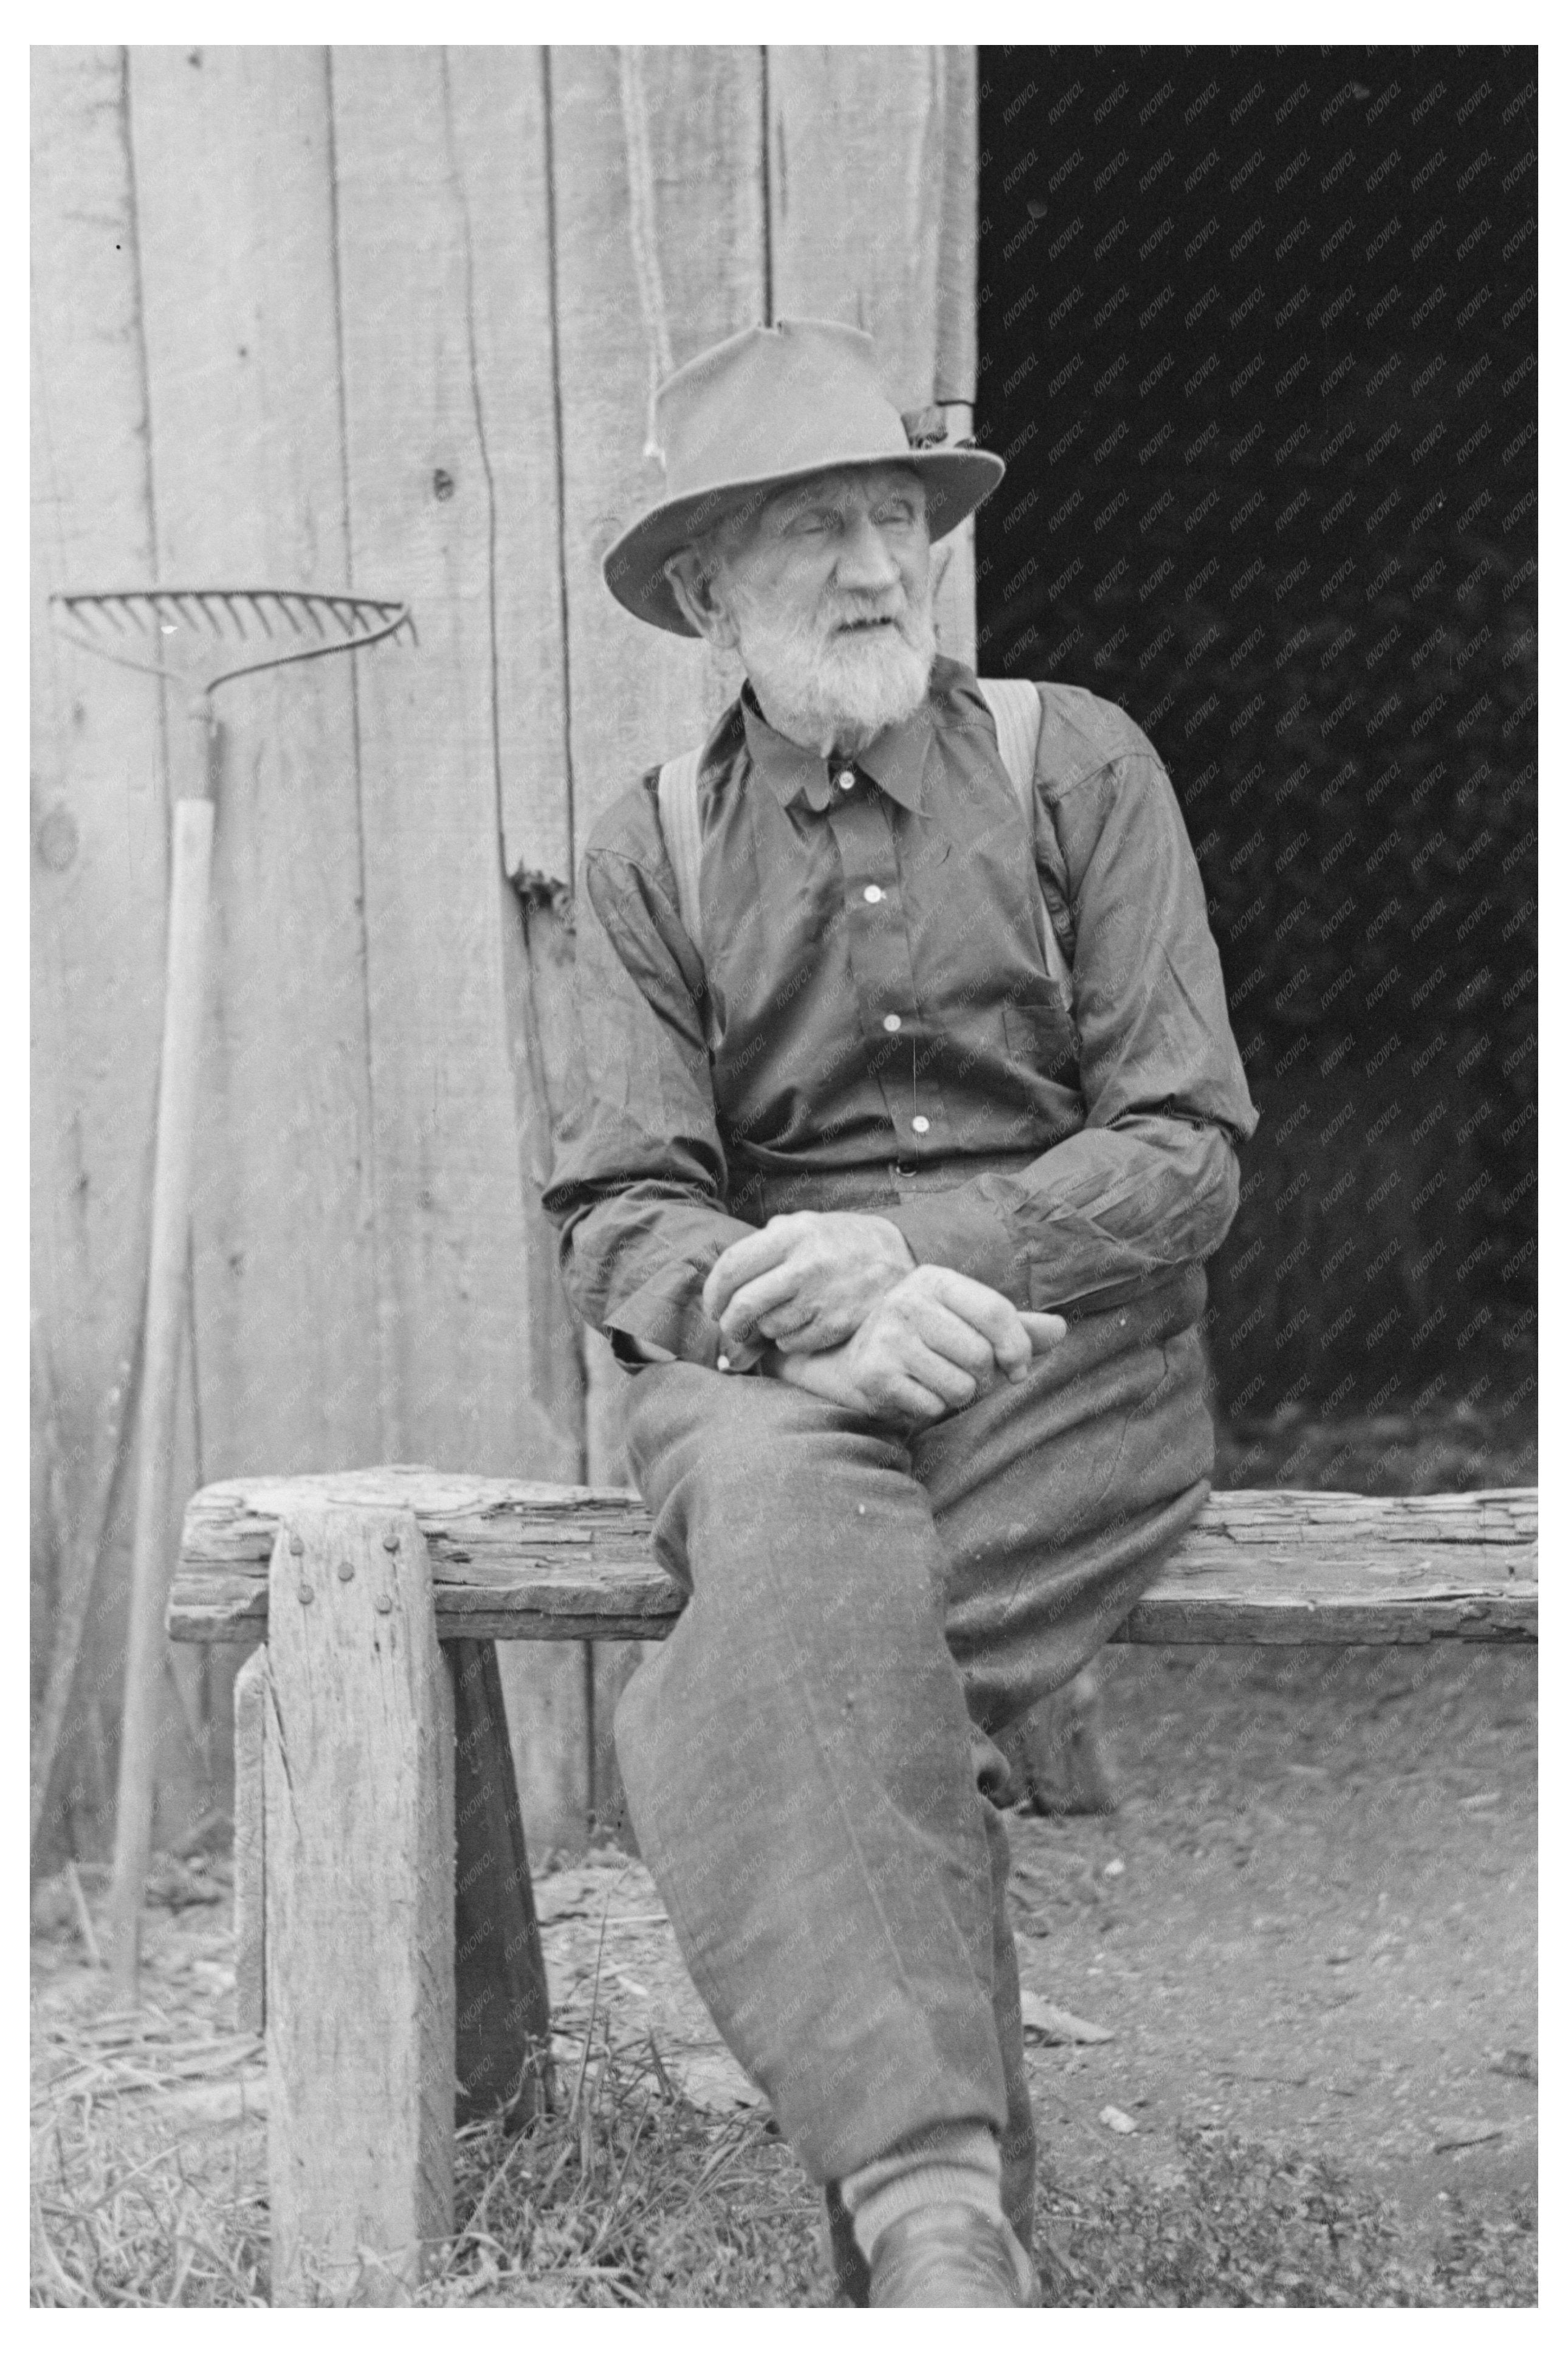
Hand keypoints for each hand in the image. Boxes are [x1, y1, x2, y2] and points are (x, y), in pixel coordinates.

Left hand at [702, 1211, 916, 1355]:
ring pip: (768, 1328)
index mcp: (792, 1235)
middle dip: (730, 1322)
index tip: (713, 1305)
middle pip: (744, 1305)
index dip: (713, 1291)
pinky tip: (801, 1324)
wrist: (898, 1257)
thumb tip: (724, 1280)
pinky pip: (793, 1343)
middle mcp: (806, 1266)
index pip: (732, 1266)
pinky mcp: (838, 1324)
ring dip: (763, 1329)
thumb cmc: (840, 1242)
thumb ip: (764, 1243)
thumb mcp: (805, 1225)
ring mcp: (823, 1298)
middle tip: (731, 1326)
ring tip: (777, 1317)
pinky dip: (789, 1340)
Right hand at [765, 1264, 1066, 1426]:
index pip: (996, 1311)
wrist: (851, 1361)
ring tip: (935, 1383)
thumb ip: (1015, 1328)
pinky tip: (912, 1393)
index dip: (1019, 1348)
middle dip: (984, 1380)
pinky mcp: (873, 1372)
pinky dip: (929, 1410)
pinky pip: (931, 1406)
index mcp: (934, 1279)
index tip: (1018, 1368)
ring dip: (957, 1397)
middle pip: (981, 1355)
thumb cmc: (924, 1342)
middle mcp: (906, 1300)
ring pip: (959, 1386)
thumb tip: (1062, 1329)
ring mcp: (886, 1335)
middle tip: (965, 1378)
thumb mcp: (968, 1325)